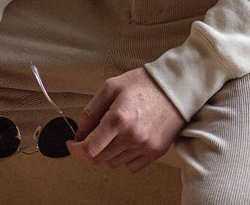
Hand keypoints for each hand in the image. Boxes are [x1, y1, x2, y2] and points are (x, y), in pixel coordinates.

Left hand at [67, 67, 185, 172]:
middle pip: (99, 159)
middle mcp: (132, 136)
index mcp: (119, 118)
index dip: (75, 149)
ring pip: (113, 163)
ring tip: (114, 133)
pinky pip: (130, 166)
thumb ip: (92, 110)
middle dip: (89, 149)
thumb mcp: (112, 86)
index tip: (72, 144)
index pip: (89, 149)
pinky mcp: (155, 153)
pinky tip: (127, 140)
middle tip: (91, 135)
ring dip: (107, 152)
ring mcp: (145, 147)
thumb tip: (80, 132)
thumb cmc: (144, 83)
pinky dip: (123, 157)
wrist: (177, 87)